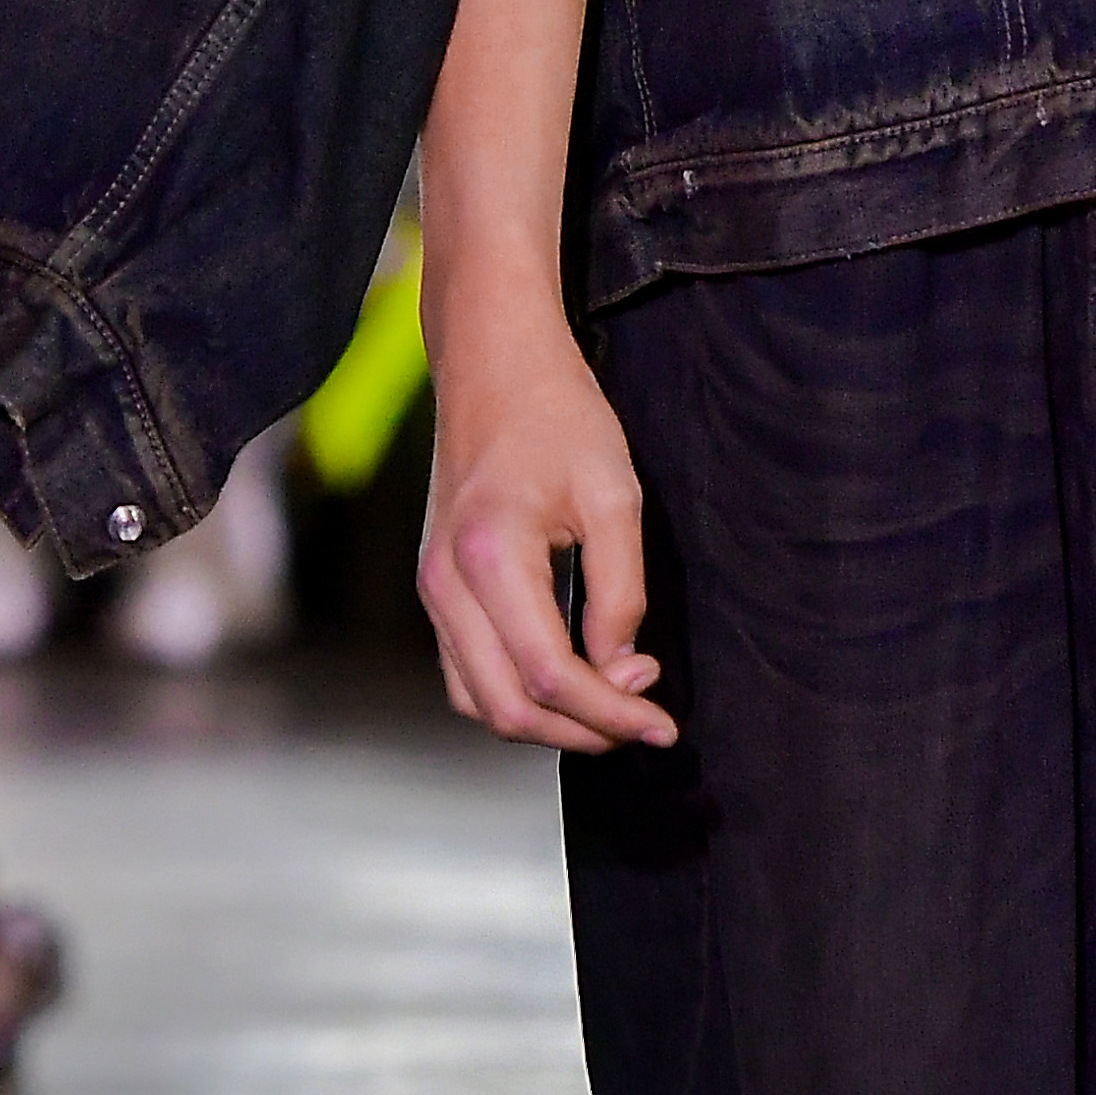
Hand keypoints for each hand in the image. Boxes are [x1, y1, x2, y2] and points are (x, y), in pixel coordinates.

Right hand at [417, 282, 673, 752]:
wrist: (493, 363)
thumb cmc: (559, 415)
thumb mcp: (615, 496)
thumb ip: (620, 592)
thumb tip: (622, 670)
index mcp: (490, 559)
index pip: (549, 675)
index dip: (611, 713)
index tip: (664, 724)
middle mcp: (445, 586)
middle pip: (506, 708)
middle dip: (582, 731)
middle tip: (645, 721)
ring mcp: (431, 590)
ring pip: (479, 702)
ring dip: (548, 722)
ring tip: (614, 705)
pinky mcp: (435, 588)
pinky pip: (467, 673)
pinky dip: (517, 696)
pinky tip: (572, 681)